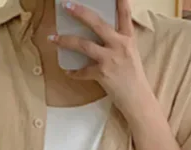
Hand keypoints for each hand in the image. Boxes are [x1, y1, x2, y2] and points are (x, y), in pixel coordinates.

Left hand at [50, 0, 150, 118]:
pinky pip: (83, 71)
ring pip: (83, 45)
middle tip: (67, 5)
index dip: (119, 0)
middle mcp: (119, 45)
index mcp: (128, 38)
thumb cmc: (134, 78)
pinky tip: (68, 71)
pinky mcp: (102, 74)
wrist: (138, 99)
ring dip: (65, 41)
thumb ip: (119, 42)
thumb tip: (102, 36)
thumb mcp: (131, 54)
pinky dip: (74, 72)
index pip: (125, 14)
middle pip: (97, 23)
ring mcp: (110, 59)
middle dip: (80, 13)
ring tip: (52, 38)